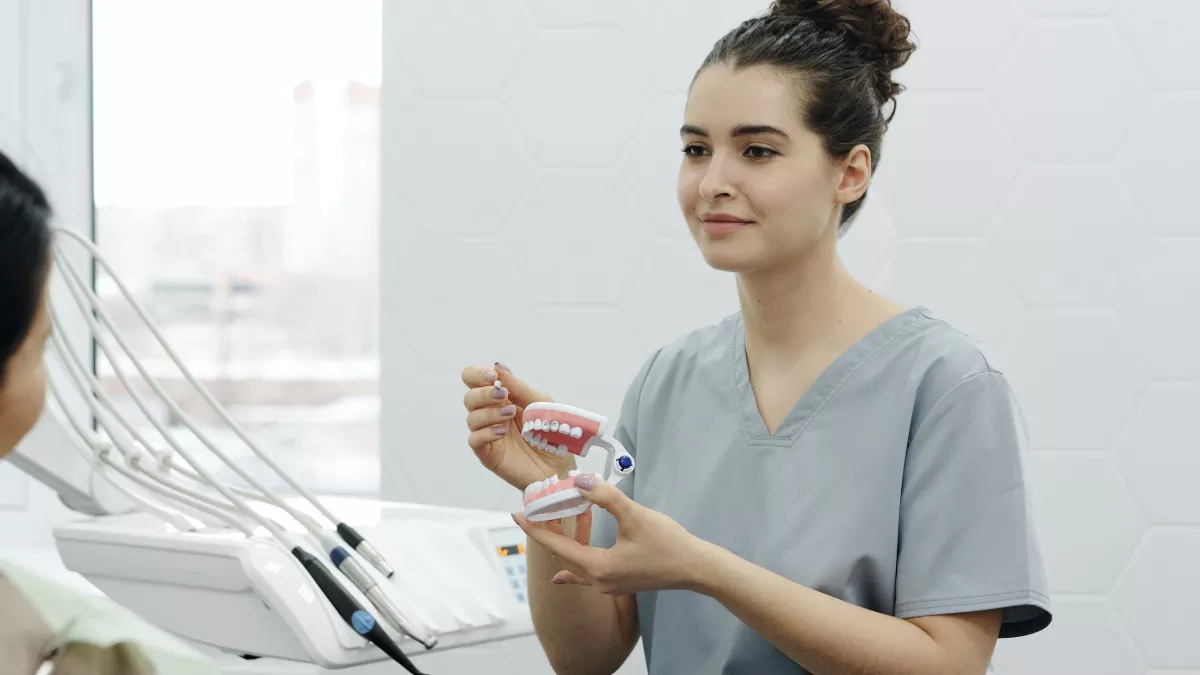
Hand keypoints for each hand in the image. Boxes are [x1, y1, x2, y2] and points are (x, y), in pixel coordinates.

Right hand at [462, 362, 574, 490]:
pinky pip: (474, 440)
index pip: (475, 379)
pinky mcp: (488, 453)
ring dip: (489, 413)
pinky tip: (502, 433)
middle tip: (503, 396)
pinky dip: (486, 433)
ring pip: (471, 418)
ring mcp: (488, 434)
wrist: (559, 465)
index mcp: (502, 398)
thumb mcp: (540, 403)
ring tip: (509, 416)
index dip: (477, 374)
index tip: (492, 377)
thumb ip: (518, 387)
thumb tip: (497, 366)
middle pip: (469, 397)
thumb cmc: (552, 432)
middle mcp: (491, 414)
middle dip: (483, 393)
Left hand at [512, 475, 716, 595]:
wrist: (696, 568)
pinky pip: (586, 574)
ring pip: (575, 562)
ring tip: (556, 519)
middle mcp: (598, 581)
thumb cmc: (667, 543)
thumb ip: (605, 497)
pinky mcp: (619, 583)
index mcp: (598, 567)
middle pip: (562, 555)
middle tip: (536, 510)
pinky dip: (573, 566)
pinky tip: (561, 575)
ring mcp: (608, 586)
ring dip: (564, 541)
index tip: (517, 514)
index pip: (556, 546)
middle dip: (547, 532)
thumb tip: (577, 480)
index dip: (535, 529)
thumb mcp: (634, 515)